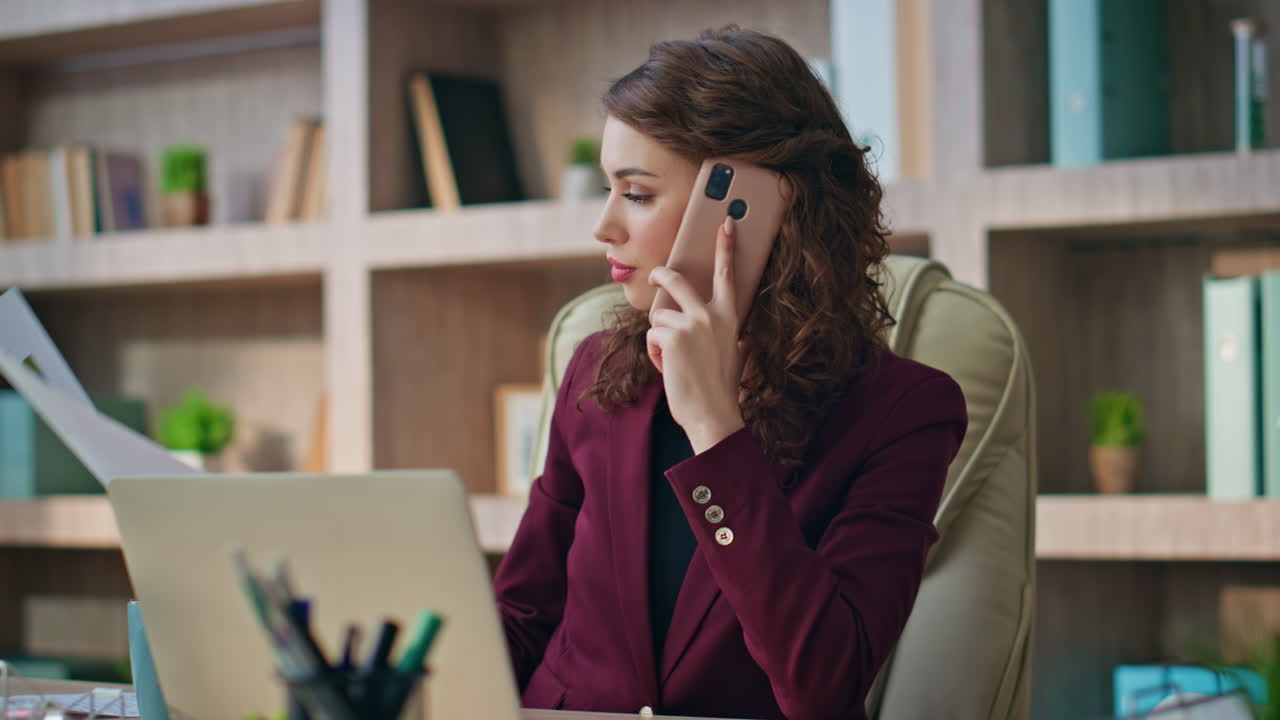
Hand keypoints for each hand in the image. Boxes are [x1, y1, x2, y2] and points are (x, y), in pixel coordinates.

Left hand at [647, 216, 745, 453]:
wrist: (714, 414)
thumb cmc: (721, 390)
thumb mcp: (732, 356)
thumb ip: (727, 339)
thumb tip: (730, 338)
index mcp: (730, 317)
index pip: (727, 274)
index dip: (725, 247)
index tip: (725, 224)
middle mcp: (712, 315)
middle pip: (677, 280)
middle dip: (662, 274)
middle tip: (655, 274)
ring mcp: (691, 323)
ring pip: (658, 315)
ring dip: (659, 336)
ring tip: (673, 360)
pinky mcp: (671, 336)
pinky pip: (652, 335)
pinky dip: (654, 354)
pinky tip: (668, 368)